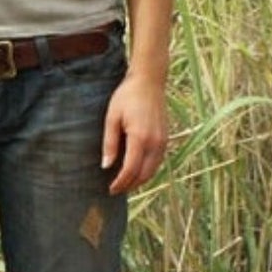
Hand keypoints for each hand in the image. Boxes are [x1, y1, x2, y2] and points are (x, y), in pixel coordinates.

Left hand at [101, 74, 167, 194]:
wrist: (149, 81)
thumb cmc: (127, 96)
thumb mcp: (112, 117)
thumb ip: (110, 143)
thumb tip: (106, 166)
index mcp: (140, 137)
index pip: (130, 170)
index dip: (120, 183)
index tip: (110, 189)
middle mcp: (155, 142)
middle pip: (144, 175)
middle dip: (130, 185)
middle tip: (116, 190)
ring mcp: (163, 141)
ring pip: (153, 171)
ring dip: (139, 180)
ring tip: (125, 183)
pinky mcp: (166, 139)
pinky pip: (157, 162)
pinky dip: (147, 171)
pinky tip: (136, 170)